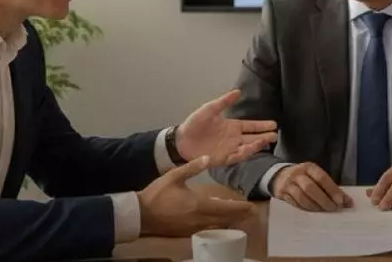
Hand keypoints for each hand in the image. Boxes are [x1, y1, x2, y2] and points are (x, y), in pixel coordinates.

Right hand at [138, 156, 255, 235]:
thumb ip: (193, 167)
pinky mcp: (186, 233)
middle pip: (225, 220)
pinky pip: (207, 228)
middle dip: (238, 215)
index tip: (251, 206)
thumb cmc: (157, 194)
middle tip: (249, 211)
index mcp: (199, 204)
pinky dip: (216, 224)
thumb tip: (209, 157)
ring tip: (236, 214)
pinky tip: (216, 218)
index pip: (226, 208)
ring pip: (217, 226)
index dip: (240, 208)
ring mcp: (193, 228)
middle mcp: (200, 219)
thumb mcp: (174, 176)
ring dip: (228, 220)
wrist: (140, 214)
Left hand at [175, 89, 277, 165]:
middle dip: (265, 137)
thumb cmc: (195, 124)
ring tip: (267, 140)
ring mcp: (229, 149)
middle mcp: (233, 139)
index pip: (250, 126)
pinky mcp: (222, 158)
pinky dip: (245, 153)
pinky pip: (236, 157)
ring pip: (247, 148)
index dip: (262, 126)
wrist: (181, 140)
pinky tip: (251, 148)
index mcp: (232, 127)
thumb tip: (238, 91)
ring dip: (257, 145)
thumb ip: (224, 102)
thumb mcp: (210, 109)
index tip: (274, 124)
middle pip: (252, 138)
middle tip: (275, 135)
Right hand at [272, 162, 351, 211]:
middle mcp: (298, 174)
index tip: (341, 201)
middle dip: (324, 200)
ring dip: (314, 206)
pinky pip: (294, 203)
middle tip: (333, 208)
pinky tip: (312, 212)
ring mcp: (288, 184)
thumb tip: (347, 202)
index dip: (332, 190)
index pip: (322, 178)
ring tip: (323, 212)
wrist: (278, 176)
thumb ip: (330, 187)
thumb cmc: (303, 178)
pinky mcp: (282, 194)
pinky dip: (305, 208)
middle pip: (311, 188)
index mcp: (309, 167)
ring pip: (302, 197)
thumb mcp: (315, 176)